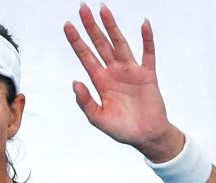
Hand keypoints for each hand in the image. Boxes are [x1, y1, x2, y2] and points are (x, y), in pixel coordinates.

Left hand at [64, 3, 182, 161]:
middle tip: (82, 8)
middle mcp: (114, 72)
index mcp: (100, 81)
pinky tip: (143, 24)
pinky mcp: (148, 74)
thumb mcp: (97, 118)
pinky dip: (146, 39)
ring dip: (112, 26)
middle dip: (91, 26)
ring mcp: (131, 71)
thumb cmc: (121, 129)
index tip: (68, 25)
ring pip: (119, 43)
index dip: (76, 41)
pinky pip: (147, 53)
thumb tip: (75, 82)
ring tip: (103, 9)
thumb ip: (85, 101)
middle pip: (100, 44)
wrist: (145, 136)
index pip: (85, 56)